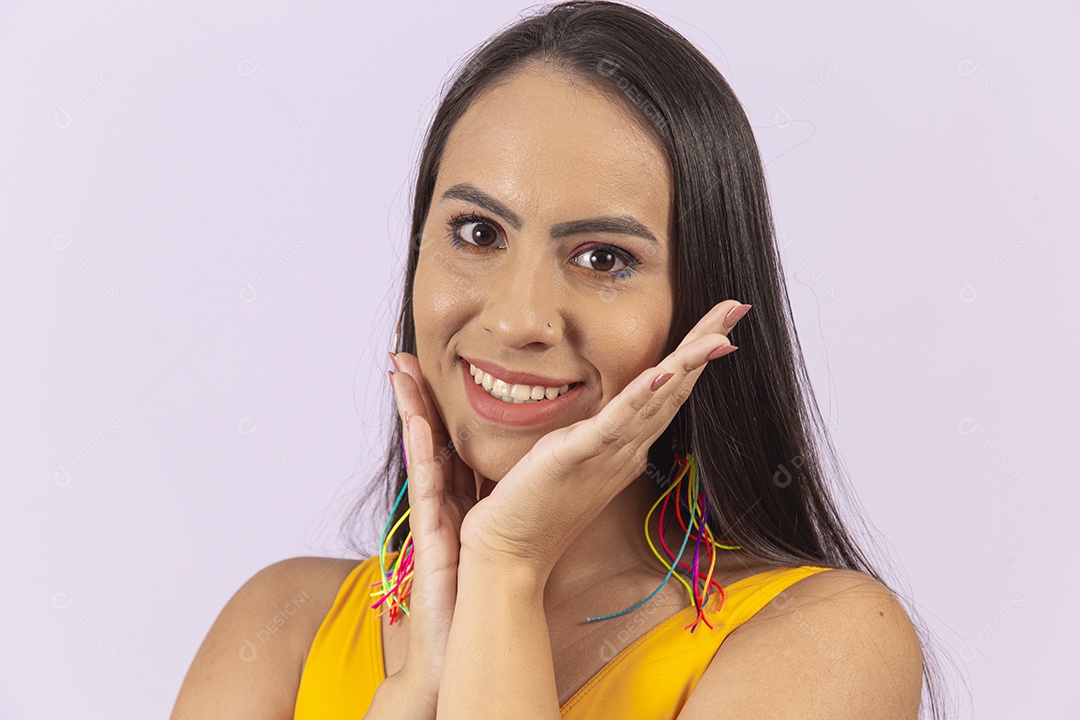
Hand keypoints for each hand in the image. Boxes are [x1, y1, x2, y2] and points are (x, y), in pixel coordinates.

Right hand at [387, 353, 478, 712]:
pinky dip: (421, 448)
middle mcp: (446, 500)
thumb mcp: (496, 536)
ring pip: (422, 449)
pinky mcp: (432, 531)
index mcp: (466, 498)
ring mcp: (434, 513)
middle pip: (432, 437)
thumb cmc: (485, 592)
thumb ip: (502, 503)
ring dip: (411, 409)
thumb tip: (535, 472)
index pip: (454, 442)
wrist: (471, 637)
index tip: (438, 371)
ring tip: (400, 369)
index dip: (443, 407)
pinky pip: (427, 481)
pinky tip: (418, 419)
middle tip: (407, 356)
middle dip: (419, 397)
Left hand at [456, 300, 744, 580]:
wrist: (509, 551)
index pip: (667, 390)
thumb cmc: (533, 505)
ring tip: (719, 334)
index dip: (695, 356)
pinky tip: (664, 373)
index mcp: (624, 444)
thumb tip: (605, 417)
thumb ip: (593, 435)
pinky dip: (642, 396)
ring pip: (657, 400)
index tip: (721, 325)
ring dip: (689, 364)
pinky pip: (616, 423)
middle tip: (736, 308)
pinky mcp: (578, 456)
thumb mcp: (571, 456)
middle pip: (675, 387)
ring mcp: (607, 453)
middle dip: (705, 345)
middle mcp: (626, 447)